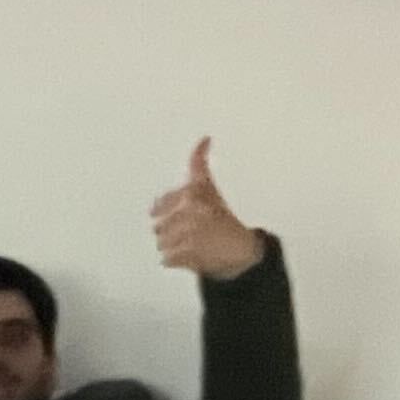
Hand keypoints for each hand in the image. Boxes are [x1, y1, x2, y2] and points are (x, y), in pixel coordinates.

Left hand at [149, 137, 267, 281]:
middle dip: (170, 230)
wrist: (242, 251)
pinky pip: (166, 259)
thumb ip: (199, 163)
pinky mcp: (186, 255)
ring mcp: (187, 234)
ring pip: (161, 242)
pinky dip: (176, 260)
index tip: (182, 217)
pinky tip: (192, 255)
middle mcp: (189, 211)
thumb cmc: (224, 219)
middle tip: (191, 232)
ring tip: (193, 244)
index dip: (165, 211)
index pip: (160, 204)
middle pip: (158, 225)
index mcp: (192, 193)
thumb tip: (205, 139)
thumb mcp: (210, 187)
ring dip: (173, 246)